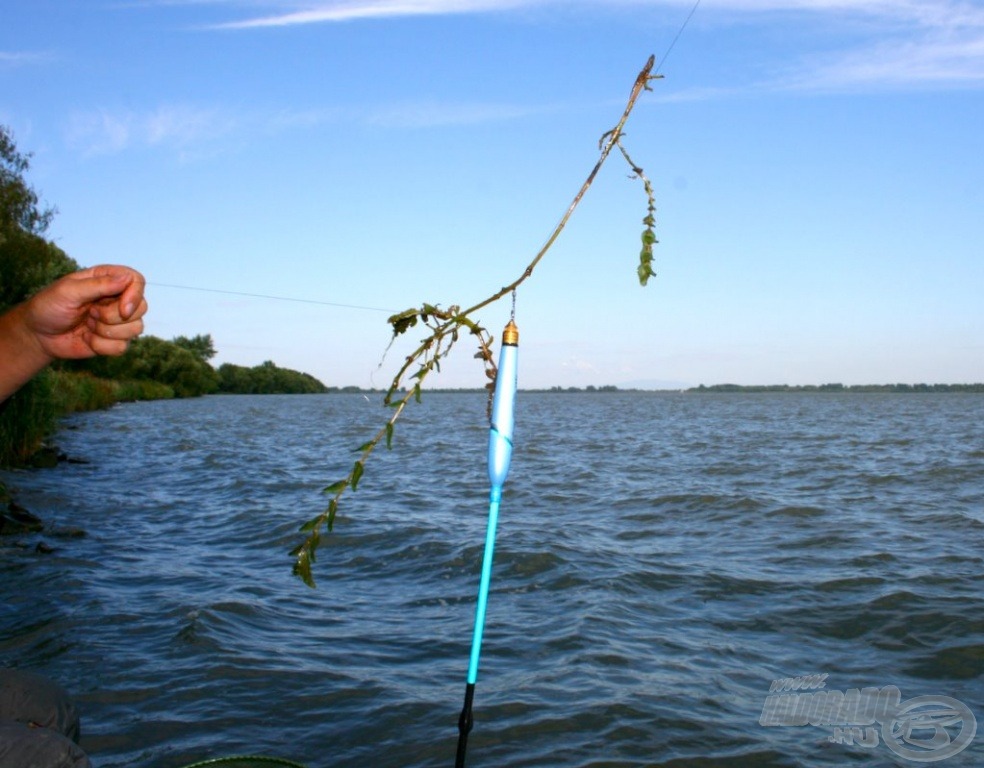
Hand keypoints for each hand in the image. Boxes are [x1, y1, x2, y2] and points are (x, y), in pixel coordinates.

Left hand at [24, 265, 147, 360]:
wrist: (38, 335)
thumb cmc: (49, 306)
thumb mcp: (68, 291)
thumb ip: (99, 284)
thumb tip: (127, 279)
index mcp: (107, 279)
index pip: (137, 281)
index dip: (135, 295)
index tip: (123, 309)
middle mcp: (117, 299)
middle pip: (141, 307)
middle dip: (114, 316)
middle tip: (90, 313)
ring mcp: (118, 321)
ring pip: (135, 329)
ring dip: (106, 332)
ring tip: (87, 325)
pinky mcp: (114, 340)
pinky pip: (122, 347)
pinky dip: (102, 346)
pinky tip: (87, 339)